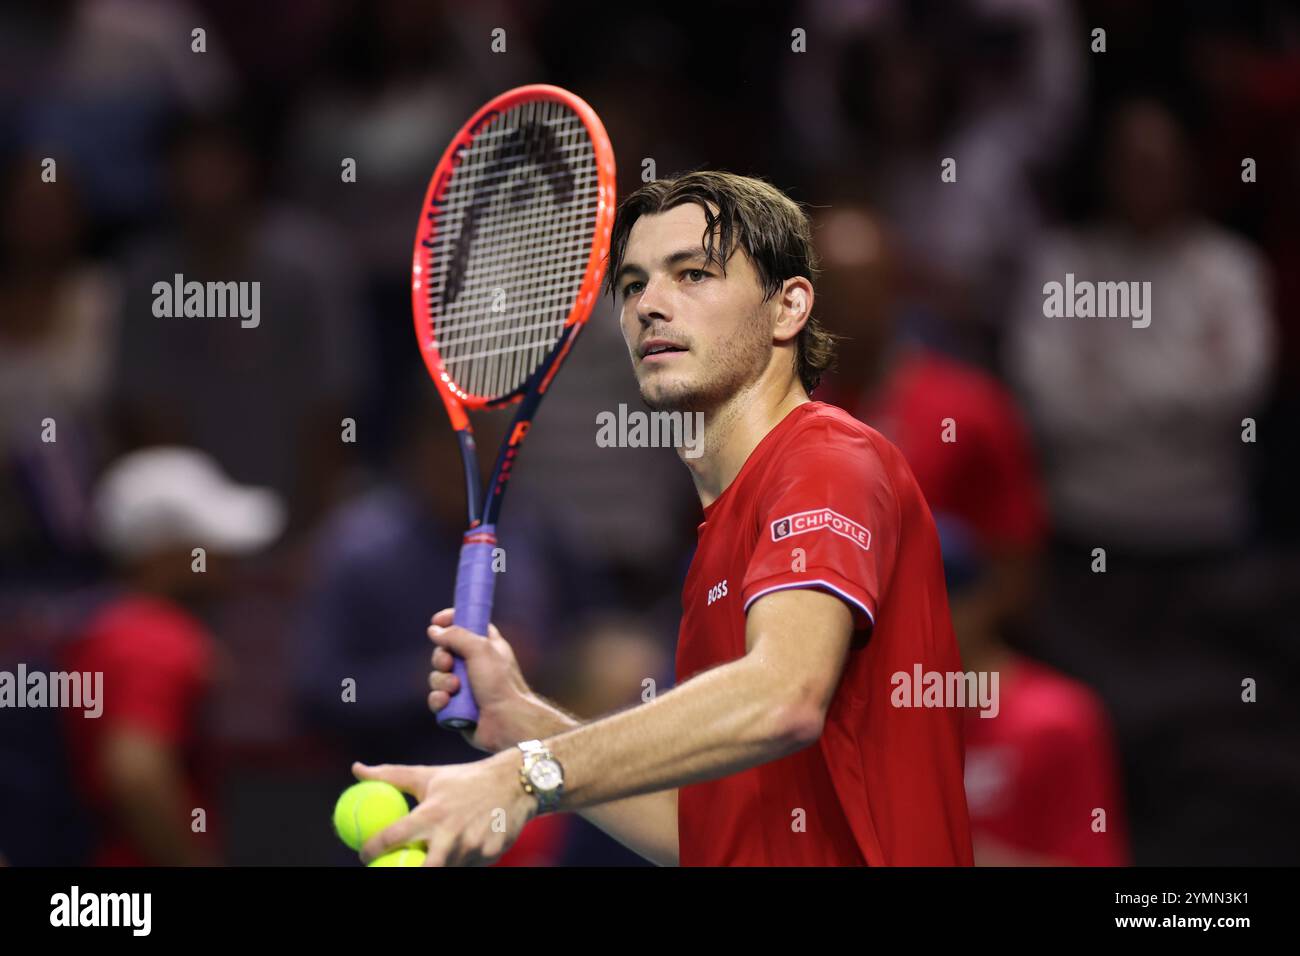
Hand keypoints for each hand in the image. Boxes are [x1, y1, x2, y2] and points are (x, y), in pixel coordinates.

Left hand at [352, 754, 534, 866]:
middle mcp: (450, 833)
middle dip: (406, 870)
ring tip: (437, 850)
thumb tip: (356, 770)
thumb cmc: (464, 779)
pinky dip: (462, 861)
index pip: (391, 837)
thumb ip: (390, 775)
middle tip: (397, 866)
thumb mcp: (428, 775)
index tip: (365, 855)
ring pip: (446, 869)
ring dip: (438, 864)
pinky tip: (464, 846)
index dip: (371, 850)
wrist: (515, 782)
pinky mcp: (490, 855)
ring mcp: (472, 846)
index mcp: (431, 812)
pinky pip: (468, 866)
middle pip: (420, 870)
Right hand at [427, 608, 534, 753]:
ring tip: (455, 688)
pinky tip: (446, 701)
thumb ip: (456, 635)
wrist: (507, 721)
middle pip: (444, 652)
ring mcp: (464, 687)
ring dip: (441, 681)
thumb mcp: (480, 649)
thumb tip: (434, 630)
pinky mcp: (456, 708)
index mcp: (486, 646)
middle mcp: (474, 665)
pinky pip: (436, 699)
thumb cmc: (500, 684)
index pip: (465, 626)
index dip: (450, 621)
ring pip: (437, 677)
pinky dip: (438, 699)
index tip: (437, 621)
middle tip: (448, 663)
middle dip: (441, 657)